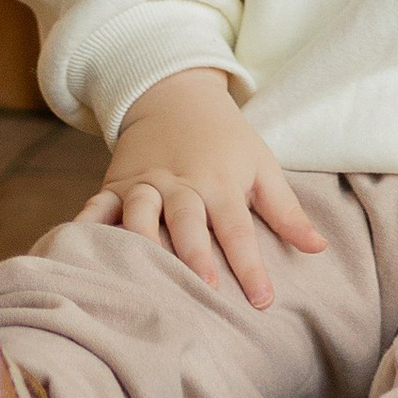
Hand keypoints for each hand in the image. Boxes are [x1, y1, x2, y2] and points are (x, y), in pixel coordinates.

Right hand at [91, 68, 326, 307]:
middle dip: (194, 254)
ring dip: (142, 242)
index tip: (262, 301)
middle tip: (204, 290)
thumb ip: (287, 211)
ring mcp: (146, 183)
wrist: (177, 96)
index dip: (250, 265)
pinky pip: (98, 205)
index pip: (238, 229)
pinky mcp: (117, 184)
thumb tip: (320, 248)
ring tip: (141, 275)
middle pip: (188, 220)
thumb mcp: (263, 167)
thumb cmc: (228, 142)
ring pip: (141, 213)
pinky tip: (77, 246)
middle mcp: (182, 184)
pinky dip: (86, 224)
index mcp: (221, 183)